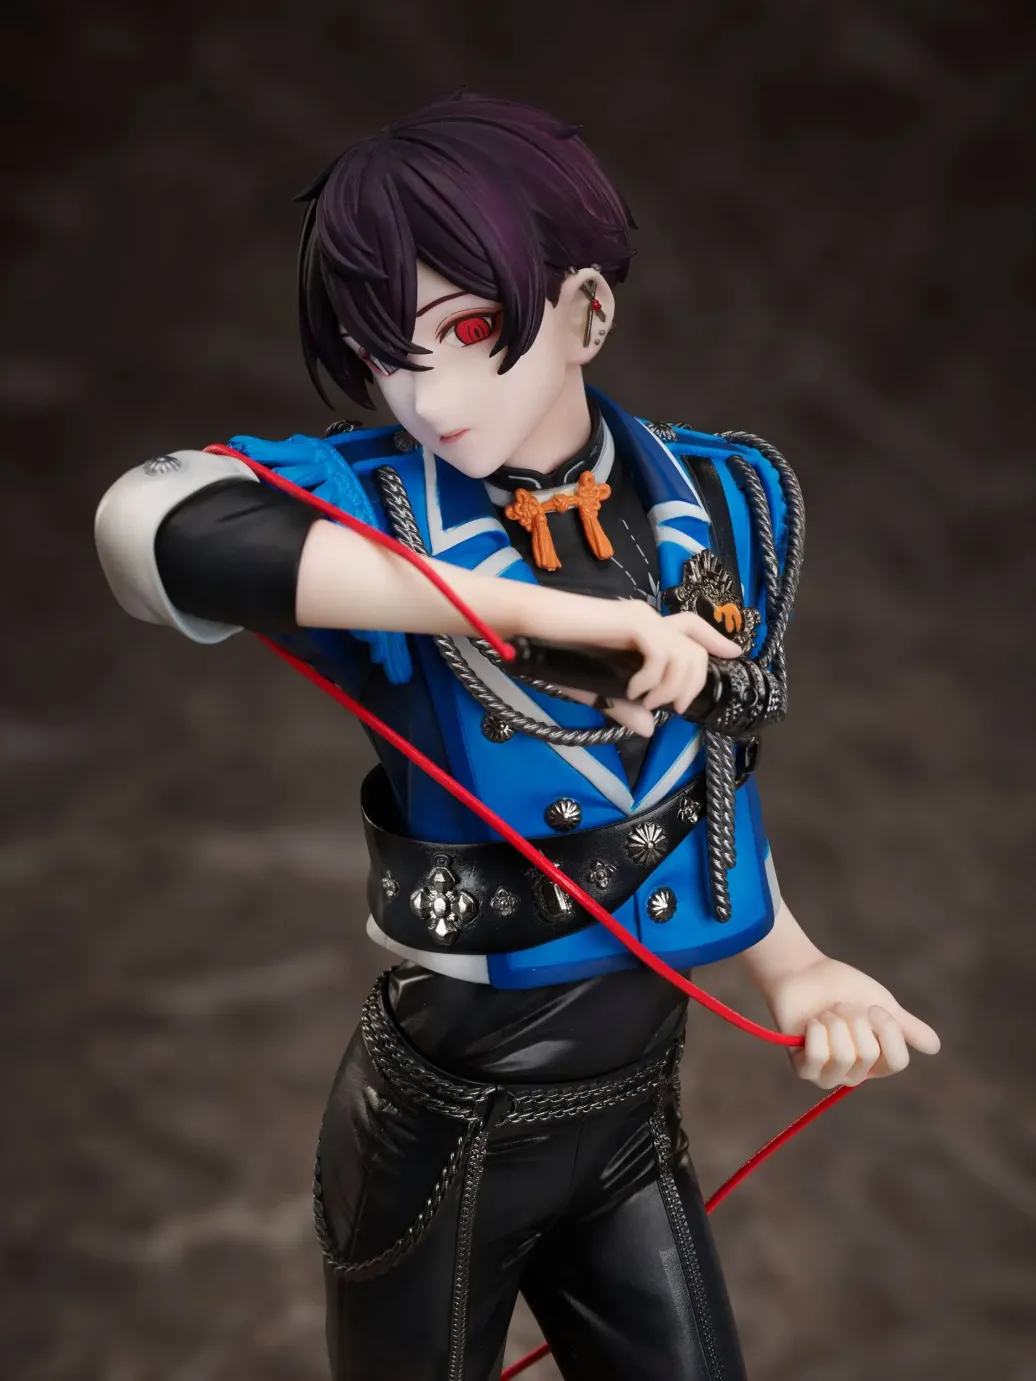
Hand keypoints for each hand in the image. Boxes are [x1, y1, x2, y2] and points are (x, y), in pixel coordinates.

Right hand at [569, 603, 739, 733]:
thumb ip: (623, 706)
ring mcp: (641, 616)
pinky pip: (661, 654)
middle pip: (696, 651)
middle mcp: (648, 617)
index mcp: (643, 627)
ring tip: (645, 701)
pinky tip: (632, 689)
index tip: (737, 655)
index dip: (717, 640)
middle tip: (670, 707)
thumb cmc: (556, 651)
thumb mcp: (597, 689)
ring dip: (670, 688)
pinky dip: (651, 680)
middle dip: (691, 686)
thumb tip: (649, 729)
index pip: (691, 626)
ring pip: (685, 656)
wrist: (531, 626)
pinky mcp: (631, 620)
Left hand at [765, 956, 941, 1088]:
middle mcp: (855, 1074)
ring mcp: (828, 1075)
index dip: (888, 1030)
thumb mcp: (881, 1005)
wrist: (805, 972)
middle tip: (840, 1008)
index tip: (874, 1008)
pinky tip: (811, 1023)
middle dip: (854, 1020)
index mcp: (877, 1061)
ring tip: (826, 1014)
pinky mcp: (803, 1069)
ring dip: (835, 1023)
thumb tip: (936, 1047)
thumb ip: (905, 1027)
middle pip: (868, 1054)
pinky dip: (816, 1030)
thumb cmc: (843, 989)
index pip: (897, 1062)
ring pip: (844, 1056)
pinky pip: (817, 1056)